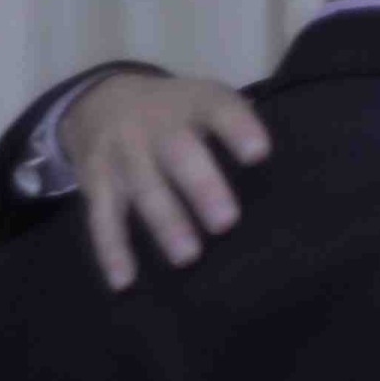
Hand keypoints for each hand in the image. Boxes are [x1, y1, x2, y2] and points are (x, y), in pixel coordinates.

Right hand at [62, 72, 266, 290]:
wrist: (100, 99)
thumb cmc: (176, 112)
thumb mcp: (205, 100)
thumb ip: (238, 128)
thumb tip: (284, 176)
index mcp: (192, 104)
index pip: (217, 109)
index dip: (238, 129)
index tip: (259, 153)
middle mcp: (153, 126)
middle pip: (178, 153)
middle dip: (202, 187)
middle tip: (226, 222)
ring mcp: (122, 154)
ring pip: (144, 189)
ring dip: (165, 223)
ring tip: (188, 256)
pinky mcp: (96, 183)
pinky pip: (102, 218)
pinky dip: (112, 250)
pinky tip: (125, 281)